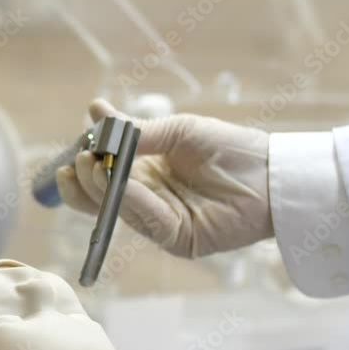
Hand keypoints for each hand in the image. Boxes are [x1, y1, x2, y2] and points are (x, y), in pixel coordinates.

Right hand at [57, 99, 271, 257]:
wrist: (273, 173)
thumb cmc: (231, 148)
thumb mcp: (178, 131)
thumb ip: (136, 131)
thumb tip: (95, 110)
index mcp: (146, 175)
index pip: (103, 177)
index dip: (85, 168)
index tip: (75, 150)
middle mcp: (148, 201)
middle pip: (101, 200)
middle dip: (84, 183)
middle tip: (79, 161)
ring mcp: (161, 221)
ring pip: (118, 210)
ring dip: (101, 188)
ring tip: (91, 165)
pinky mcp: (176, 239)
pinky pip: (145, 219)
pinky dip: (129, 200)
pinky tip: (119, 182)